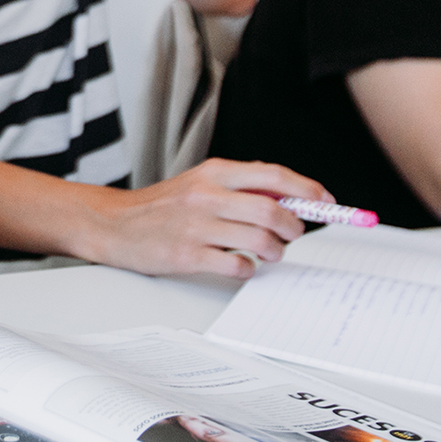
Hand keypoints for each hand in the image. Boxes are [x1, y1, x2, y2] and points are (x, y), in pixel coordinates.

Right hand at [79, 158, 331, 278]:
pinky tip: (241, 265)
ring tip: (267, 252)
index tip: (327, 203)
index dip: (307, 189)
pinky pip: (237, 266)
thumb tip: (290, 195)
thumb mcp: (201, 182)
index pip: (273, 175)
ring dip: (274, 251)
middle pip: (273, 210)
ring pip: (260, 240)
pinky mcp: (188, 256)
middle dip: (294, 227)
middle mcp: (207, 196)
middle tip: (293, 235)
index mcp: (214, 172)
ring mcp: (197, 227)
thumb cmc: (162, 206)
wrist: (114, 224)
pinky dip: (248, 269)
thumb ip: (241, 185)